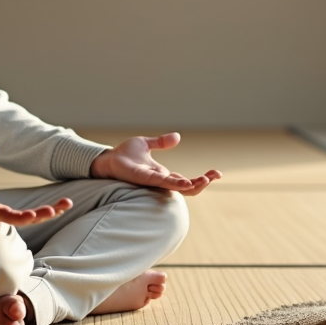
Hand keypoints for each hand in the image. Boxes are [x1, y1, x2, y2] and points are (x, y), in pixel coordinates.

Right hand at [0, 136, 71, 225]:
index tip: (32, 216)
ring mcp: (0, 216)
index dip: (17, 217)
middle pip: (20, 220)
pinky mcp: (5, 214)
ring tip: (66, 205)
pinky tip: (58, 208)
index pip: (1, 214)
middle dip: (40, 215)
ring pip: (26, 220)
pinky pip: (26, 216)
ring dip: (46, 213)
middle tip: (57, 208)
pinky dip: (42, 213)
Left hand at [89, 132, 220, 195]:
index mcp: (164, 174)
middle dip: (203, 183)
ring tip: (206, 180)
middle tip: (215, 175)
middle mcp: (161, 180)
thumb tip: (178, 136)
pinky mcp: (145, 178)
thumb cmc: (124, 155)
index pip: (187, 181)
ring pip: (178, 188)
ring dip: (193, 185)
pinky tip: (186, 183)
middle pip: (187, 188)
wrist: (108, 158)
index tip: (217, 173)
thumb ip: (162, 142)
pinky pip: (163, 183)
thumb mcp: (147, 144)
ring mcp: (154, 181)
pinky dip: (176, 183)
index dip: (202, 179)